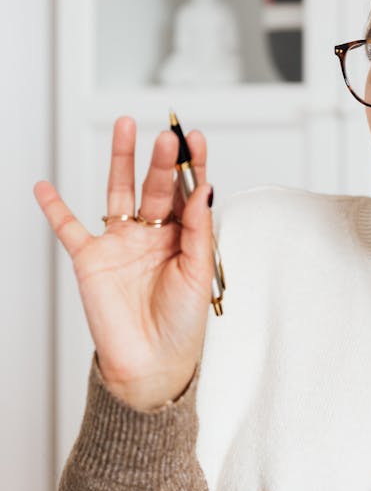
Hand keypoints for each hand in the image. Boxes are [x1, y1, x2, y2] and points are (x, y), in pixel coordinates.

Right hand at [34, 116, 214, 411]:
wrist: (152, 364)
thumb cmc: (183, 324)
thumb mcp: (200, 274)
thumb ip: (200, 230)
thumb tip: (207, 188)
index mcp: (183, 236)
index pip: (189, 191)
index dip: (193, 164)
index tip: (197, 138)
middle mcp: (152, 233)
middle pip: (156, 186)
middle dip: (162, 160)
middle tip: (168, 136)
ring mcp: (120, 242)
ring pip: (118, 191)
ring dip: (121, 159)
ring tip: (125, 126)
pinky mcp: (91, 259)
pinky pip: (69, 228)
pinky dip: (54, 208)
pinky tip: (43, 186)